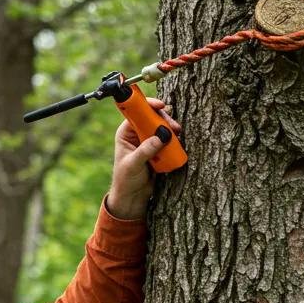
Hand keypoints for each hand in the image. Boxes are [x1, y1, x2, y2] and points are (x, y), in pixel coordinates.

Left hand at [106, 97, 182, 220]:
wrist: (132, 197)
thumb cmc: (126, 180)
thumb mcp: (133, 164)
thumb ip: (146, 150)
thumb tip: (161, 136)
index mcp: (126, 132)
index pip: (137, 112)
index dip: (148, 106)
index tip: (161, 106)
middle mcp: (137, 133)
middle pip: (153, 117)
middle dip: (165, 120)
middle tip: (175, 128)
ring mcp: (149, 140)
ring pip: (163, 128)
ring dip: (171, 130)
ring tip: (178, 136)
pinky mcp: (158, 149)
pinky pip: (168, 140)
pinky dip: (174, 141)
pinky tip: (178, 144)